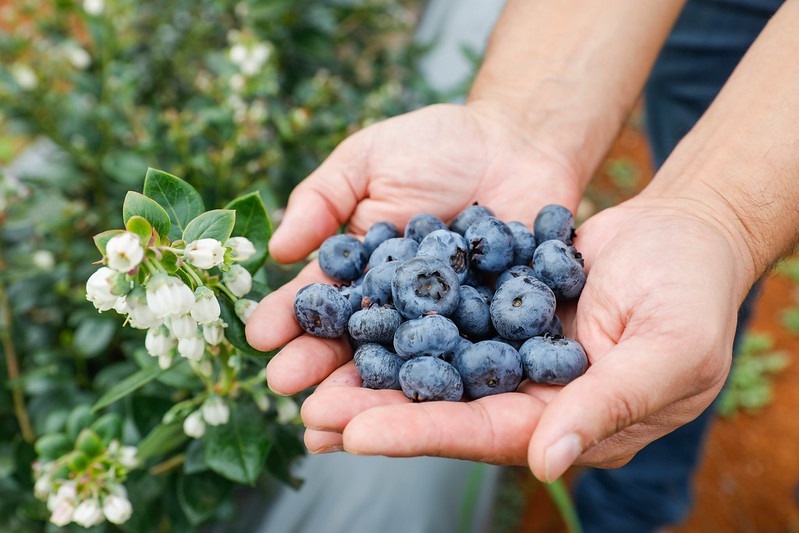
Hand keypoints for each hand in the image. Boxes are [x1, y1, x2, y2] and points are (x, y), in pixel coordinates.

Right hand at [245, 102, 585, 455]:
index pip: (320, 298)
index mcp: (362, 269)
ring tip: (335, 416)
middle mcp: (398, 303)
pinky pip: (469, 355)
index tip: (261, 338)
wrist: (517, 141)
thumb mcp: (366, 160)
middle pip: (355, 340)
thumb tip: (277, 248)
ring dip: (369, 388)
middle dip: (319, 364)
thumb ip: (323, 199)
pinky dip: (444, 380)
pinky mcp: (496, 326)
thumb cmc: (435, 145)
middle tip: (284, 388)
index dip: (290, 317)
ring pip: (404, 360)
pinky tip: (420, 407)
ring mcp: (446, 319)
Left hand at [293, 195, 752, 480]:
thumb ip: (607, 407)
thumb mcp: (668, 353)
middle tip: (306, 408)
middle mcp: (527, 394)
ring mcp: (508, 350)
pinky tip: (352, 308)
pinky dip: (398, 313)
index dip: (419, 434)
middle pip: (441, 405)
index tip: (353, 436)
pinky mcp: (496, 304)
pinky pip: (441, 311)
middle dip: (373, 409)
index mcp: (566, 423)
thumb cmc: (694, 295)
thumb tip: (545, 462)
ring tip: (307, 370)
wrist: (684, 235)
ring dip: (371, 366)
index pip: (483, 433)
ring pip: (430, 363)